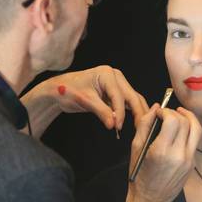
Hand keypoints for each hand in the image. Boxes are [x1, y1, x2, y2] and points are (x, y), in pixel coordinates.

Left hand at [22, 66, 149, 137]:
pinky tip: (136, 121)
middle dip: (137, 111)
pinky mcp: (115, 91)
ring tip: (143, 126)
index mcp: (107, 74)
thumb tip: (113, 124)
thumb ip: (101, 112)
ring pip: (133, 98)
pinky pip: (127, 102)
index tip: (118, 126)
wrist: (59, 90)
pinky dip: (131, 111)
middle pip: (131, 95)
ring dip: (138, 112)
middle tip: (141, 127)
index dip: (120, 112)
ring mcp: (117, 83)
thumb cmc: (68, 91)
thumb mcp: (85, 101)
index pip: (119, 95)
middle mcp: (115, 76)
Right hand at [125, 104, 201, 201]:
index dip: (166, 111)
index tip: (159, 112)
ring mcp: (189, 160)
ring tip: (179, 114)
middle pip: (186, 122)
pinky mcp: (193, 163)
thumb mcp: (136, 148)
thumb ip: (145, 124)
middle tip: (166, 113)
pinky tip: (180, 130)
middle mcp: (178, 155)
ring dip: (189, 117)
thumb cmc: (140, 174)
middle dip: (176, 113)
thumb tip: (155, 107)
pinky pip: (195, 140)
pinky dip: (189, 131)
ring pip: (197, 129)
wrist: (151, 198)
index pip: (173, 121)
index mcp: (161, 151)